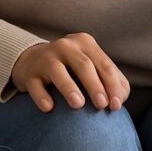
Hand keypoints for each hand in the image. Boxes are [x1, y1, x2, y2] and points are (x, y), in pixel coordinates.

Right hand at [10, 32, 130, 112]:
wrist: (33, 61)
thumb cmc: (70, 67)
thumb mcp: (90, 65)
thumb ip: (108, 78)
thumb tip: (121, 98)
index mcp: (86, 43)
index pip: (104, 64)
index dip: (113, 85)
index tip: (117, 105)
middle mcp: (66, 46)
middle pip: (84, 65)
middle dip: (95, 85)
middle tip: (102, 105)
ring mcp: (46, 57)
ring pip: (58, 71)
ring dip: (69, 87)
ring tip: (78, 105)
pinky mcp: (30, 72)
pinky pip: (35, 84)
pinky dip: (42, 96)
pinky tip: (49, 108)